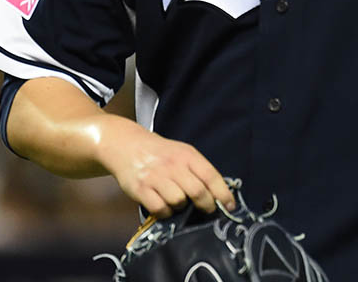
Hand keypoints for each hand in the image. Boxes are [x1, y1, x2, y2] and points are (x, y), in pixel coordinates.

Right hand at [96, 117, 235, 217]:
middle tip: (207, 209)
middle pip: (198, 192)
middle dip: (207, 205)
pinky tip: (164, 205)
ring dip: (182, 207)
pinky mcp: (141, 189)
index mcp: (187, 155)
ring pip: (179, 202)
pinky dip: (165, 212)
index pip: (211, 176)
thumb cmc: (160, 153)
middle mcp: (173, 165)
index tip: (229, 206)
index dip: (223, 194)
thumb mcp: (182, 153)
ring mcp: (156, 177)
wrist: (127, 145)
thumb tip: (219, 193)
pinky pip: (160, 209)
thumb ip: (198, 170)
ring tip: (178, 201)